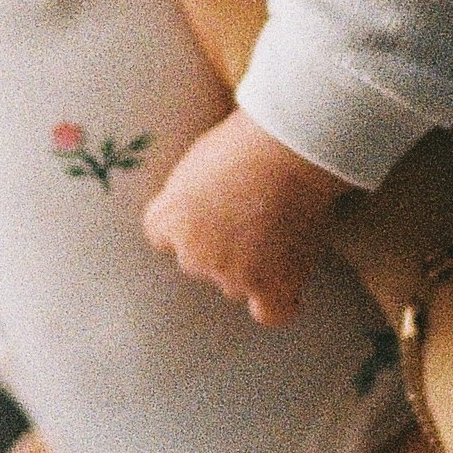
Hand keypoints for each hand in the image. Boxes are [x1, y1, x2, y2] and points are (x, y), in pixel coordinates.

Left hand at [141, 107, 347, 324]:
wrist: (288, 150)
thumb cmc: (248, 140)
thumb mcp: (198, 159)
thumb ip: (190, 191)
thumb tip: (201, 201)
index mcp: (169, 218)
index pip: (162, 236)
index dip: (186, 226)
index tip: (208, 214)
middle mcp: (192, 254)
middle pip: (201, 263)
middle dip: (222, 247)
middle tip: (256, 215)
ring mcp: (231, 275)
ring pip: (237, 284)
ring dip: (254, 268)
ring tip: (283, 230)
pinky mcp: (271, 286)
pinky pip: (271, 312)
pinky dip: (280, 303)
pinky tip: (290, 291)